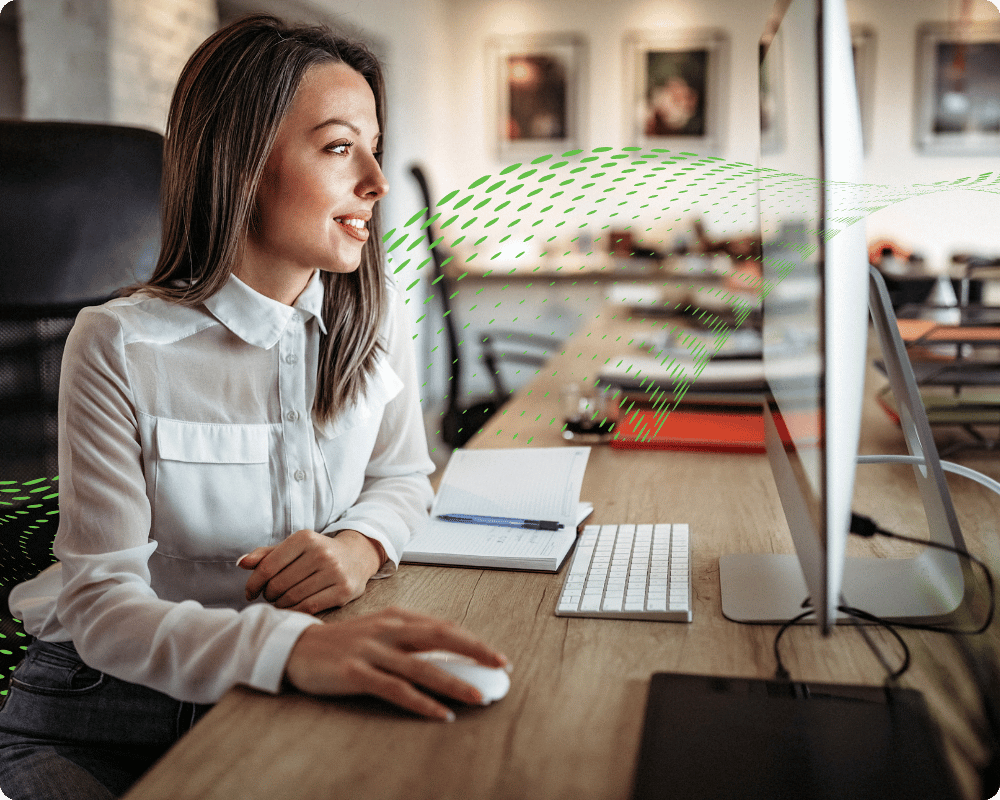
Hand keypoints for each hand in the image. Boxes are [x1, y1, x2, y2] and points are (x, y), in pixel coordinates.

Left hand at [238, 529, 384, 613]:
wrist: (357, 556)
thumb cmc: (317, 552)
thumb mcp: (294, 547)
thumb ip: (267, 554)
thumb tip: (241, 563)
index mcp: (305, 538)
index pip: (268, 566)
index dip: (253, 583)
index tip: (250, 592)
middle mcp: (321, 553)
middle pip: (278, 584)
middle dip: (268, 594)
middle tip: (269, 596)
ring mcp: (334, 572)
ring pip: (292, 597)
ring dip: (280, 604)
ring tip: (280, 601)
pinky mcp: (344, 590)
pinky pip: (309, 607)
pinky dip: (295, 611)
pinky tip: (292, 608)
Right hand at [284, 607, 508, 719]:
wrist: (295, 647)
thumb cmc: (344, 643)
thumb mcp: (379, 632)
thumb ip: (410, 639)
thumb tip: (449, 657)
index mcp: (397, 616)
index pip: (444, 627)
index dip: (473, 641)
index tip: (496, 657)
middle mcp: (388, 628)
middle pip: (440, 637)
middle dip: (474, 651)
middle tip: (500, 667)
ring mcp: (372, 650)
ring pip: (422, 666)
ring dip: (454, 682)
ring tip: (478, 696)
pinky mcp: (356, 672)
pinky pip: (396, 689)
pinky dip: (421, 703)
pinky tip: (440, 713)